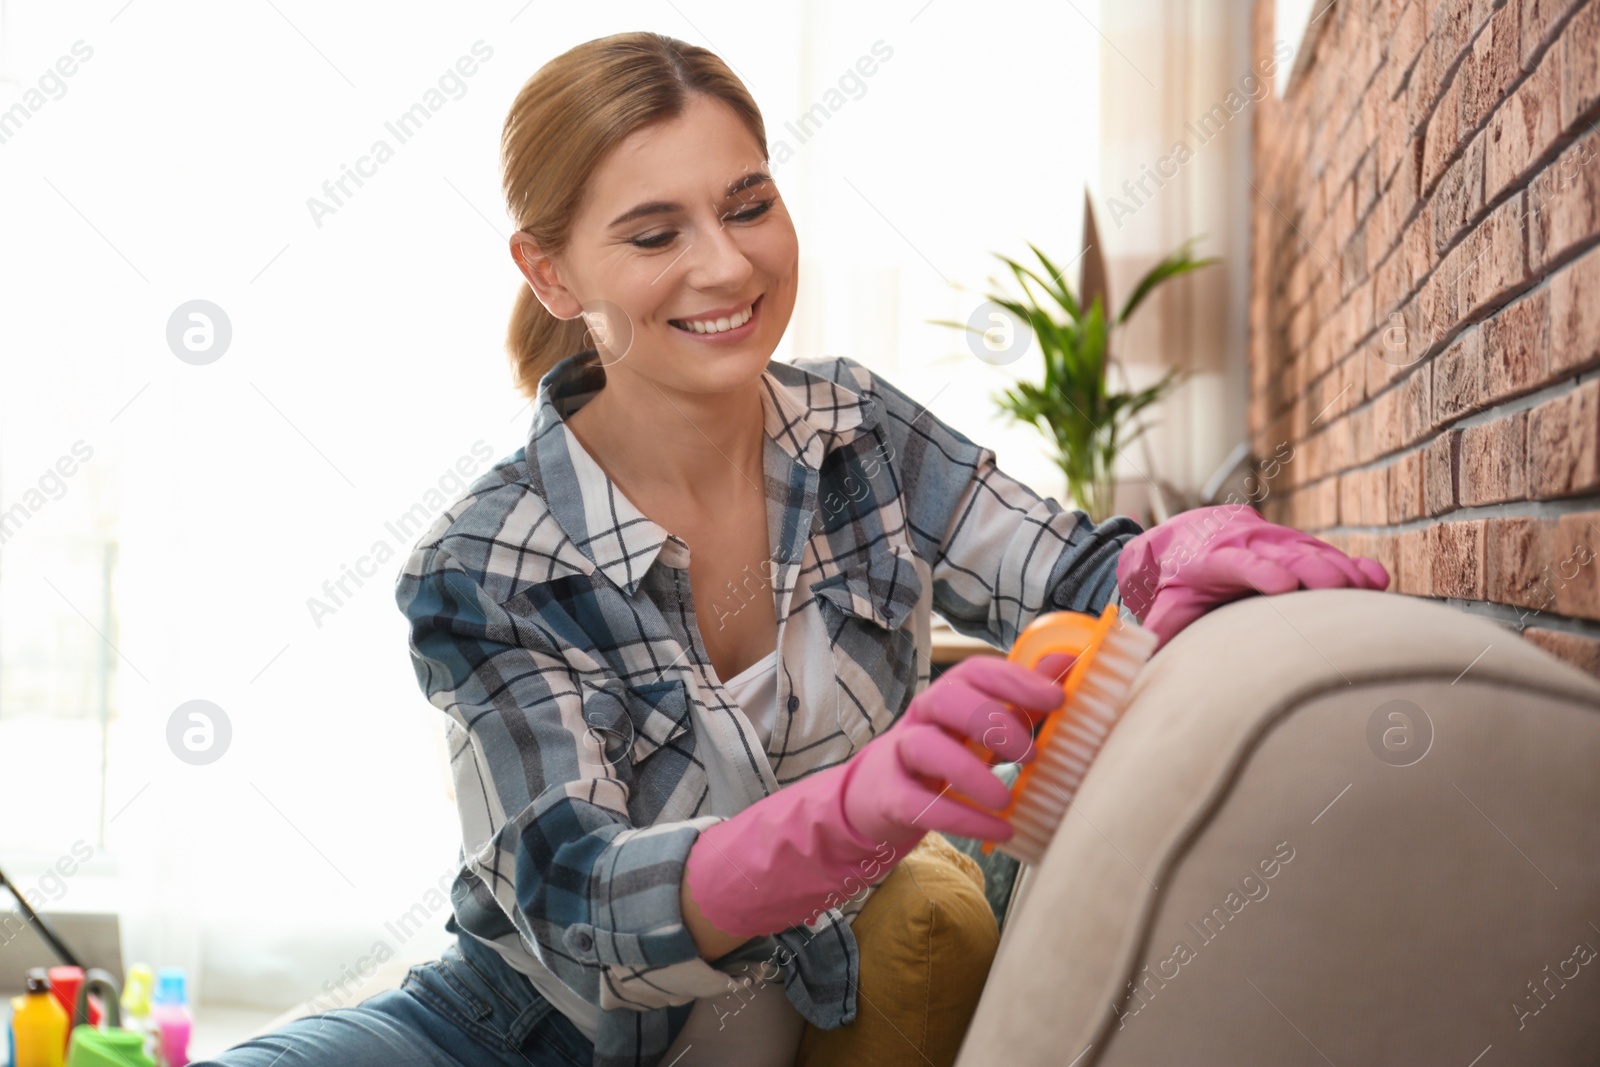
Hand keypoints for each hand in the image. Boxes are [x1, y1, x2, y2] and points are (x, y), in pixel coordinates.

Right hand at [839, 655, 1067, 845]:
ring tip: (1006, 798)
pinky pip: (921, 804)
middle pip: (946, 698)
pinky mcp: (891, 797)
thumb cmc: (943, 755)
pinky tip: (1000, 830)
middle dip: (993, 722)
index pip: (977, 671)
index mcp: (949, 694)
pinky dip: (963, 819)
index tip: (1056, 699)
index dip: (1015, 680)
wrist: (878, 796)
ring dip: (970, 771)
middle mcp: (922, 717)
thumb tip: (1064, 662)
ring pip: (925, 746)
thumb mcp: (981, 727)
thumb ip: (1021, 700)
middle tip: (1030, 755)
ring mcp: (901, 755)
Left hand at [1116, 504, 1388, 649]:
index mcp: (1204, 557)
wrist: (1174, 542)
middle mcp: (1239, 539)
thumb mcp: (1161, 610)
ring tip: (1364, 588)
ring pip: (1304, 549)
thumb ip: (1165, 635)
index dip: (1257, 570)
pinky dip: (1346, 564)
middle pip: (1278, 552)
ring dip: (1336, 568)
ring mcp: (1267, 537)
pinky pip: (1318, 550)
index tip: (1283, 585)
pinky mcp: (1287, 541)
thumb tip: (1158, 674)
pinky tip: (1373, 578)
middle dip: (1308, 568)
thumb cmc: (1170, 587)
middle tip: (1337, 587)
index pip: (1231, 560)